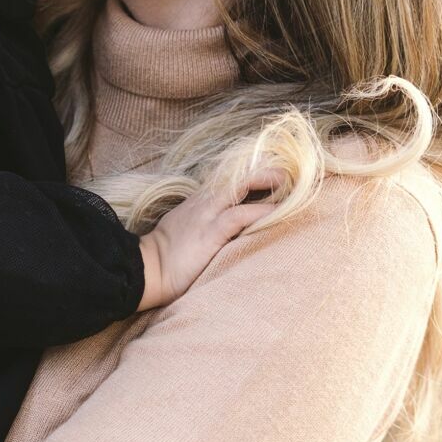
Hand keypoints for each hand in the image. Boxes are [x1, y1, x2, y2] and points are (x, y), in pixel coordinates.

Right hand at [138, 167, 287, 309]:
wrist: (144, 271)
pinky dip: (263, 212)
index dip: (256, 172)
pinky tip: (279, 213)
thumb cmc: (165, 259)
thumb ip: (208, 225)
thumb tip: (233, 232)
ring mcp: (207, 213)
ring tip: (296, 187)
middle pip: (241, 172)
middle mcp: (205, 200)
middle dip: (269, 169)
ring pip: (244, 185)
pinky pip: (241, 215)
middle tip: (294, 173)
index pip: (233, 177)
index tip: (279, 174)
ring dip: (272, 183)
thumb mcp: (188, 233)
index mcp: (200, 200)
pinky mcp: (210, 231)